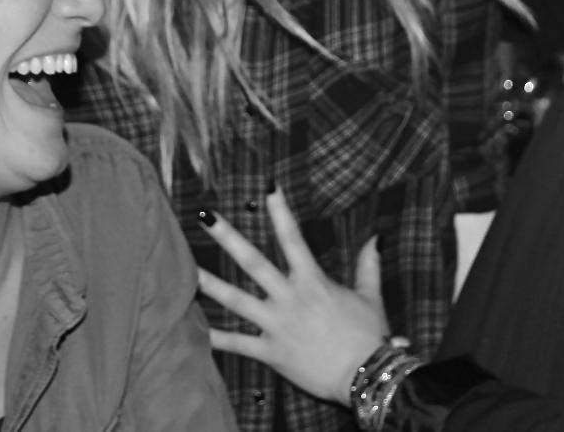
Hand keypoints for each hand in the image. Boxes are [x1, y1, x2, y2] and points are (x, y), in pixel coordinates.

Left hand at [197, 188, 390, 404]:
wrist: (366, 376)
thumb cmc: (369, 336)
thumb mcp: (370, 296)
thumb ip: (368, 266)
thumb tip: (377, 238)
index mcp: (313, 281)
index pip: (292, 237)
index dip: (279, 210)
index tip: (267, 186)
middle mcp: (289, 298)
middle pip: (252, 262)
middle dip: (227, 237)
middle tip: (205, 217)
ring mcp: (276, 325)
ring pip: (236, 300)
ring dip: (210, 284)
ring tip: (187, 270)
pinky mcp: (271, 352)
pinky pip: (238, 345)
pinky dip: (216, 339)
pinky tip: (194, 330)